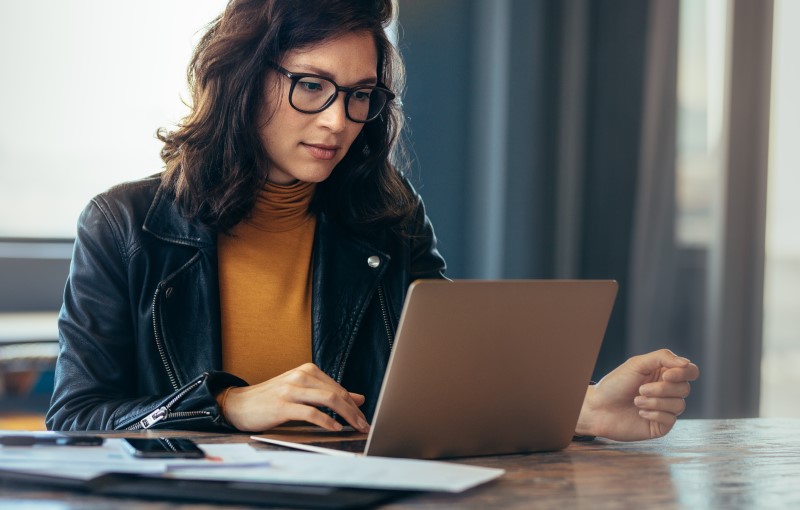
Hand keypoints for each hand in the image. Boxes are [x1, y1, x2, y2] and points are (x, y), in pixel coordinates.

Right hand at [219, 363, 369, 432]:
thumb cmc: (272, 399)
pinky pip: (311, 412)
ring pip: (328, 400)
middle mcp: (301, 376)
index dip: (354, 404)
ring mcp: (291, 389)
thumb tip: (358, 398)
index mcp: (307, 371)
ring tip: (355, 427)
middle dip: (354, 411)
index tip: (364, 418)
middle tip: (365, 425)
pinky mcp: (282, 405)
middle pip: (337, 393)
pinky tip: (334, 428)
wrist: (238, 404)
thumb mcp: (302, 392)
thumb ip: (328, 393)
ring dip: (346, 415)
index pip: (339, 388)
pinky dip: (326, 421)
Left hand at [575, 349, 699, 440]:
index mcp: (664, 374)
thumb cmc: (615, 384)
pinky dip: (654, 414)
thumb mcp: (637, 364)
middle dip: (662, 389)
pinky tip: (640, 412)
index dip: (683, 373)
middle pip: (685, 388)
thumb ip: (662, 358)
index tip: (666, 375)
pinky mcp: (661, 425)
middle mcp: (668, 391)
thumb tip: (686, 363)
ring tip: (636, 400)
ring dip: (655, 402)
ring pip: (679, 404)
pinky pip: (671, 419)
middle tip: (640, 389)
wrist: (598, 408)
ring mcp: (665, 409)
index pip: (690, 371)